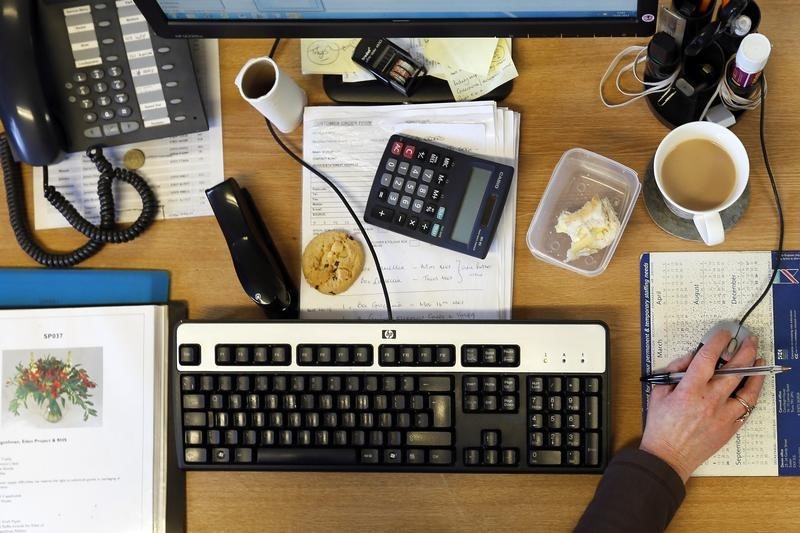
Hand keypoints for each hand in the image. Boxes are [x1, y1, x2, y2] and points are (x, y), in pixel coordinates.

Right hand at [639, 329, 765, 481]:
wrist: (668, 456)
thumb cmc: (661, 426)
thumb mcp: (659, 393)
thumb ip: (675, 373)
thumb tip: (692, 359)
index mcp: (689, 391)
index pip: (707, 358)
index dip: (718, 342)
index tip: (724, 334)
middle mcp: (709, 401)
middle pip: (734, 370)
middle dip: (744, 351)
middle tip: (749, 340)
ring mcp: (723, 415)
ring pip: (747, 389)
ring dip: (756, 371)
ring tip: (759, 358)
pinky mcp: (730, 427)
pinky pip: (747, 407)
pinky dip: (752, 392)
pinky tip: (753, 383)